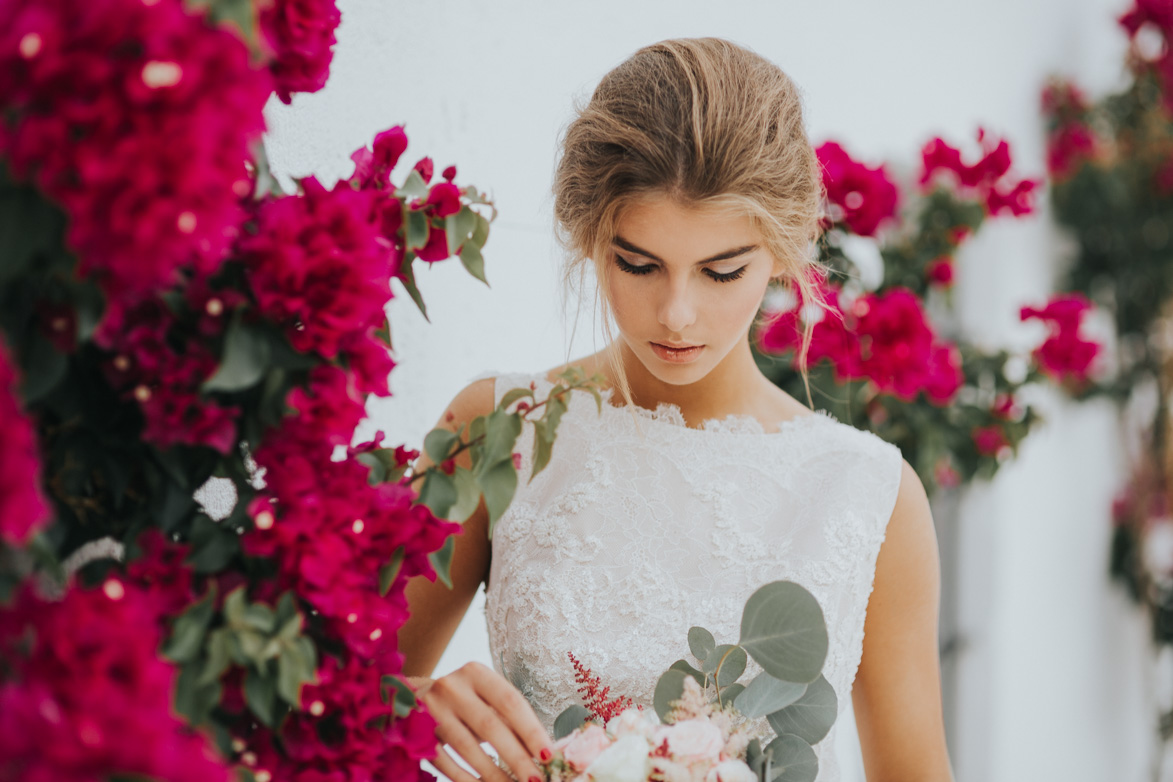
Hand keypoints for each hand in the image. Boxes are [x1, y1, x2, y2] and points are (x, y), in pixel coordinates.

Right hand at [413, 662, 552, 781]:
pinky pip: (445, 762)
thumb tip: (542, 752)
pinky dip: (466, 779)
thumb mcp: (485, 698)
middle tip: (536, 780)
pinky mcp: (417, 734)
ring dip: (494, 774)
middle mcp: (451, 687)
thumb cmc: (464, 700)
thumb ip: (508, 719)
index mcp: (475, 672)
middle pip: (490, 726)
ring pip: (467, 748)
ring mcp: (431, 710)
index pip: (510, 701)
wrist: (414, 698)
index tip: (548, 755)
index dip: (531, 730)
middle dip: (516, 757)